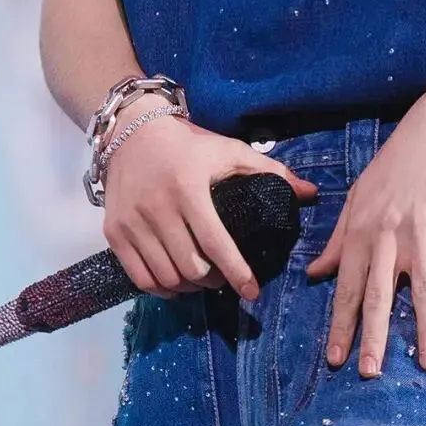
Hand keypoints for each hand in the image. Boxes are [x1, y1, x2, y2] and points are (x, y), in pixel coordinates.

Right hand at [102, 111, 317, 300]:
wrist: (131, 133)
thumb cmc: (188, 146)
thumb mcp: (230, 151)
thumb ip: (270, 171)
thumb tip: (311, 193)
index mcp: (189, 189)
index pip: (215, 243)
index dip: (237, 273)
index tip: (252, 292)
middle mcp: (157, 208)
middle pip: (191, 267)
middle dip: (214, 281)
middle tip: (225, 279)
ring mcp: (132, 222)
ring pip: (166, 277)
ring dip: (189, 288)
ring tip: (202, 281)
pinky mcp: (114, 232)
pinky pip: (140, 277)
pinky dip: (161, 289)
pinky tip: (176, 284)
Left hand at [304, 90, 425, 375]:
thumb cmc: (397, 163)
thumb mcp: (359, 196)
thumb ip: (338, 238)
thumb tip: (314, 273)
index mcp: (360, 229)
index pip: (346, 285)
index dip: (340, 324)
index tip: (334, 358)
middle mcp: (386, 234)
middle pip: (378, 294)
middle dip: (373, 336)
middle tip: (368, 373)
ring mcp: (422, 229)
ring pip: (422, 288)